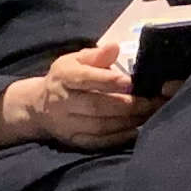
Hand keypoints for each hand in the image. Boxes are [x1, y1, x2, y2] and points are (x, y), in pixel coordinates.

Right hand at [27, 43, 159, 151]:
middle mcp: (63, 101)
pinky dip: (118, 138)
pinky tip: (135, 130)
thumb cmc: (66, 78)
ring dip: (127, 121)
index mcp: (64, 76)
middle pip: (96, 106)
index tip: (130, 82)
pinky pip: (98, 142)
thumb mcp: (75, 60)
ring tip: (148, 114)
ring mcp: (67, 124)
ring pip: (99, 126)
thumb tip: (114, 47)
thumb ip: (96, 55)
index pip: (85, 79)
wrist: (38, 106)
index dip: (108, 81)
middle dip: (127, 105)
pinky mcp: (73, 141)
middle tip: (151, 102)